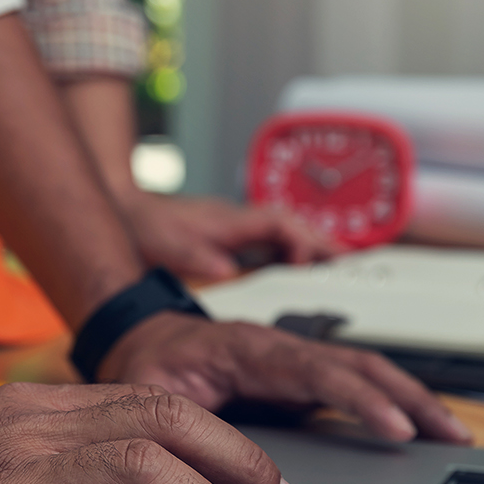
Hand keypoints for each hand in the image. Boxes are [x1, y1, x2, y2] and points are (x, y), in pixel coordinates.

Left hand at [99, 312, 473, 445]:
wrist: (137, 339)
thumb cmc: (144, 365)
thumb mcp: (149, 396)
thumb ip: (177, 430)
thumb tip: (207, 476)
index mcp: (250, 348)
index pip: (320, 370)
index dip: (362, 400)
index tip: (397, 429)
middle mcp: (282, 347)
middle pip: (362, 365)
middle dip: (412, 399)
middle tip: (451, 436)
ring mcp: (296, 358)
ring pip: (367, 371)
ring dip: (412, 400)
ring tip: (451, 435)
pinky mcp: (301, 375)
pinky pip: (354, 382)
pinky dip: (391, 402)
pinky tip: (414, 428)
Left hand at [122, 190, 341, 281]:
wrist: (129, 211)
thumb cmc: (148, 225)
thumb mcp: (169, 245)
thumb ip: (197, 258)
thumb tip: (225, 272)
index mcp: (233, 220)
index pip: (281, 226)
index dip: (302, 242)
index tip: (312, 265)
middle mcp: (242, 221)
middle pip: (295, 228)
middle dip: (325, 244)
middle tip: (355, 264)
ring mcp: (240, 228)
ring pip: (288, 235)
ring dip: (313, 249)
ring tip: (341, 270)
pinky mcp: (234, 238)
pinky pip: (274, 244)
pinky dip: (293, 254)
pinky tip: (301, 271)